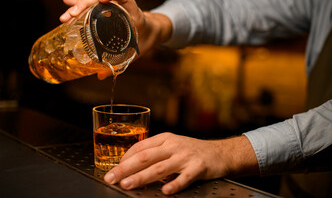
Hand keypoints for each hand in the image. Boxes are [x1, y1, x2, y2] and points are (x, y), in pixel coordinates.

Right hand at [59, 0, 171, 79]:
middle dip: (84, 5)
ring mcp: (111, 8)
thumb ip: (121, 64)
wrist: (151, 32)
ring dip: (77, 7)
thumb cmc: (145, 40)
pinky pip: (91, 7)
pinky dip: (79, 5)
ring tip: (65, 17)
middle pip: (101, 0)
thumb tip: (101, 76)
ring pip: (93, 3)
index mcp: (133, 13)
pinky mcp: (105, 12)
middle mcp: (120, 7)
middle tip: (72, 15)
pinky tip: (66, 1)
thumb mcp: (135, 52)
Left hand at [103, 132, 258, 194]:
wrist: (220, 152)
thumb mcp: (172, 145)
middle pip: (145, 157)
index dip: (125, 158)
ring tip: (128, 185)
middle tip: (111, 178)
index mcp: (165, 139)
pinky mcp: (198, 167)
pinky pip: (184, 177)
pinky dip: (174, 184)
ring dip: (142, 177)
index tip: (113, 169)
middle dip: (125, 168)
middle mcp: (173, 146)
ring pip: (160, 167)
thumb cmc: (192, 150)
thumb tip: (131, 164)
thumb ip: (155, 152)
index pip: (140, 147)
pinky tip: (165, 191)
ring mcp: (185, 156)